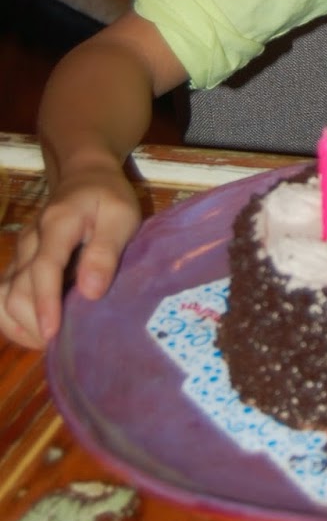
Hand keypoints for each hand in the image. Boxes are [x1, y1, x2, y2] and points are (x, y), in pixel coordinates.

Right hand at [0, 165, 140, 348]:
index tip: (52, 333)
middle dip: (34, 322)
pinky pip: (2, 295)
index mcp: (57, 225)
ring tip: (49, 341)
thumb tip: (91, 292)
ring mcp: (21, 254)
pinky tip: (35, 330)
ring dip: (21, 325)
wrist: (84, 176)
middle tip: (61, 344)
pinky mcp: (19, 264)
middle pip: (17, 289)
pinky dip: (13, 318)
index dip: (45, 303)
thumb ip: (106, 251)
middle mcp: (30, 242)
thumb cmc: (107, 197)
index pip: (43, 268)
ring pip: (4, 296)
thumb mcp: (121, 215)